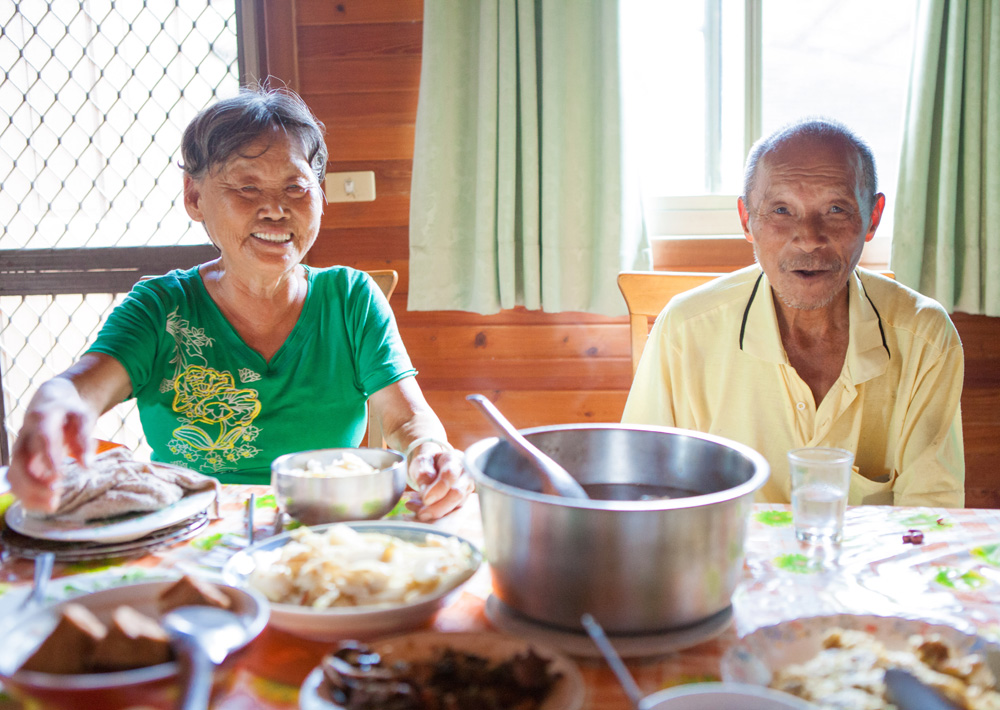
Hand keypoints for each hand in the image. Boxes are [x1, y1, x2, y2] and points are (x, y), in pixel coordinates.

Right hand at [7, 379, 93, 512]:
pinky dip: (27, 496)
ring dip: (29, 493)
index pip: (42, 440)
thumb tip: (87, 465)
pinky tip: (44, 506)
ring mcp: (19, 450)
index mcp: (42, 419)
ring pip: (14, 474)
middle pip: (20, 462)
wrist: (51, 401)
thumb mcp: (83, 416)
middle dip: (34, 482)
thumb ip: (84, 438)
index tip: (58, 478)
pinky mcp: (20, 461)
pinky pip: (16, 481)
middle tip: (55, 495)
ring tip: (52, 505)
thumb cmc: (69, 411)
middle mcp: (25, 436)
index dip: (48, 459)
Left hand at [405, 445, 472, 520]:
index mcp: (454, 460)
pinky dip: (435, 513)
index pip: (450, 474)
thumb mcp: (422, 462)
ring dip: (434, 511)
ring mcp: (466, 489)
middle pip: (457, 493)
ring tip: (414, 506)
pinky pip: (451, 512)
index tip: (425, 500)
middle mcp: (465, 475)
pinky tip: (421, 510)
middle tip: (421, 513)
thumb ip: (424, 474)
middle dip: (438, 507)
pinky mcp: (463, 501)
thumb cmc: (430, 463)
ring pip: (455, 506)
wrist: (436, 466)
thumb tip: (426, 494)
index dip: (438, 489)